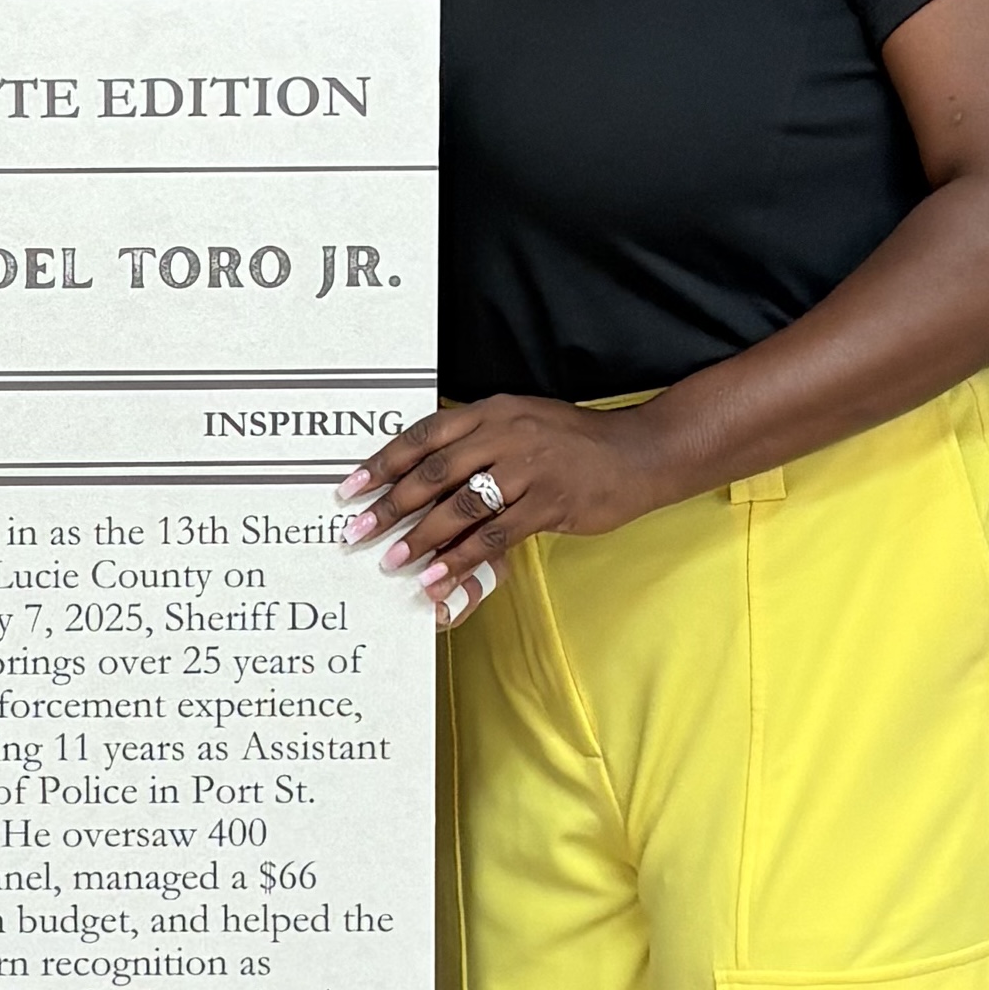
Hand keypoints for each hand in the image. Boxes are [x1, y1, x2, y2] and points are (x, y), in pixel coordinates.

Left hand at [338, 394, 670, 626]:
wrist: (639, 452)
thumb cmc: (573, 442)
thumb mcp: (521, 425)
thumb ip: (476, 443)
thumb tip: (423, 475)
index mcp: (492, 413)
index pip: (425, 435)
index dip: (383, 462)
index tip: (349, 489)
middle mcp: (506, 435)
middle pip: (435, 471)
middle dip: (391, 505)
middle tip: (359, 533)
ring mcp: (530, 469)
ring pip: (462, 505)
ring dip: (422, 537)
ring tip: (393, 561)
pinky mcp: (550, 503)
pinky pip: (496, 535)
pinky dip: (463, 558)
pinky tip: (440, 577)